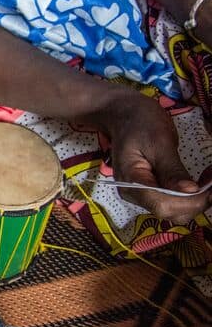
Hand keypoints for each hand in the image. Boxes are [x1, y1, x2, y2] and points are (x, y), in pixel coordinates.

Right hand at [96, 92, 210, 222]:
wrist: (123, 114)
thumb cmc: (140, 123)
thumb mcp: (159, 141)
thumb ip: (172, 169)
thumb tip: (191, 191)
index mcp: (130, 181)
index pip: (161, 205)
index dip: (187, 202)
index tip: (208, 189)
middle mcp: (132, 193)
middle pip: (167, 212)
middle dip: (194, 203)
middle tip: (210, 183)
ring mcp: (140, 194)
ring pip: (171, 211)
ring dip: (194, 202)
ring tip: (206, 184)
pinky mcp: (149, 191)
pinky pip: (170, 202)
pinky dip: (188, 198)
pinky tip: (197, 185)